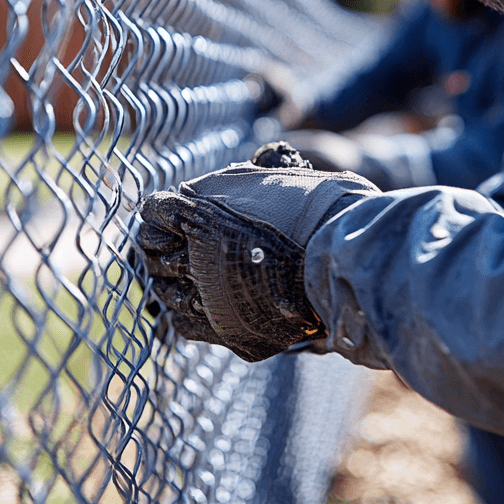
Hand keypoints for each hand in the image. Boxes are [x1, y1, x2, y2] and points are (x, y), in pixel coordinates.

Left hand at [136, 142, 378, 361]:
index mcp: (204, 210)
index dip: (161, 214)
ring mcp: (213, 296)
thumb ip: (237, 180)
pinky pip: (184, 323)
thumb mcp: (273, 173)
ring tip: (194, 272)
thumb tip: (215, 184)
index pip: (155, 211)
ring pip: (164, 291)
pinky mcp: (229, 330)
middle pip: (151, 252)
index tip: (170, 216)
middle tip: (177, 245)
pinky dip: (189, 312)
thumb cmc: (319, 205)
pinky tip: (205, 299)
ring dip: (173, 280)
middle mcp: (200, 253)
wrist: (352, 252)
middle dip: (162, 247)